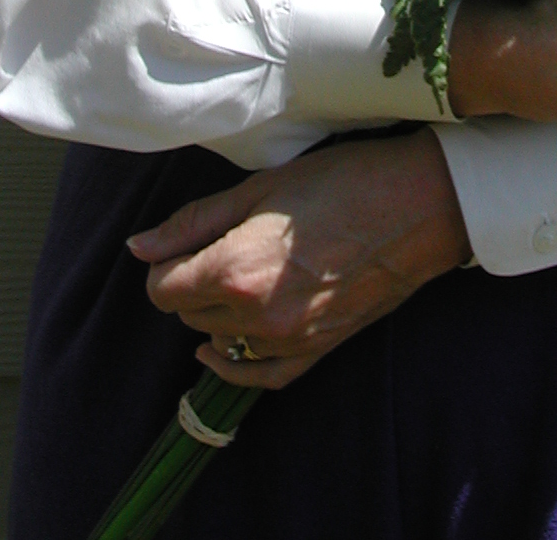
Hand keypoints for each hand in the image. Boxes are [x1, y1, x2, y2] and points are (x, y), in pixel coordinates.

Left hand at [129, 127, 469, 387]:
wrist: (417, 205)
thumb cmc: (343, 182)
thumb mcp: (261, 187)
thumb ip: (194, 221)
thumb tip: (139, 247)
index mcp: (235, 269)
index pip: (162, 289)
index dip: (166, 262)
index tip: (187, 241)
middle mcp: (255, 315)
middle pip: (188, 314)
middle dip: (190, 283)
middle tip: (220, 244)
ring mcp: (287, 339)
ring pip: (219, 341)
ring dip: (216, 312)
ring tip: (241, 273)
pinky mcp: (316, 351)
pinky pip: (259, 375)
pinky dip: (235, 364)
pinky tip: (222, 350)